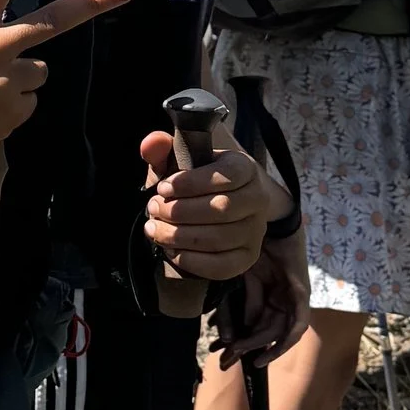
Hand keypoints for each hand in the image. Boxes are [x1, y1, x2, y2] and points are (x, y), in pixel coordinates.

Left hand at [138, 123, 272, 293]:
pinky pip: (221, 266)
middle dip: (179, 211)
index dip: (190, 183)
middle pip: (221, 209)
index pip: (226, 175)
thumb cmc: (196, 182)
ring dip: (178, 236)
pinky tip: (170, 249)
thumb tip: (151, 143)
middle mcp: (258, 199)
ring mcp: (256, 231)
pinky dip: (190, 260)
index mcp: (244, 168)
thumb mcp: (181, 162)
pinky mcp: (248, 257)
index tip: (163, 187)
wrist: (219, 208)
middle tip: (153, 208)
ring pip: (218, 239)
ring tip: (154, 229)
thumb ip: (165, 150)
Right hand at [215, 236, 310, 369]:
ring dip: (262, 346)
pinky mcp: (302, 294)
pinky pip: (299, 324)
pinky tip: (271, 351)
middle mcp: (282, 300)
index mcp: (268, 296)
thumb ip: (240, 306)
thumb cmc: (253, 244)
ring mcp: (294, 298)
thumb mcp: (242, 280)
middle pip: (266, 332)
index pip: (255, 325)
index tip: (224, 353)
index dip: (240, 341)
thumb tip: (230, 334)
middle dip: (246, 347)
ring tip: (242, 353)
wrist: (267, 219)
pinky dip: (286, 341)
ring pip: (279, 332)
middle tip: (228, 356)